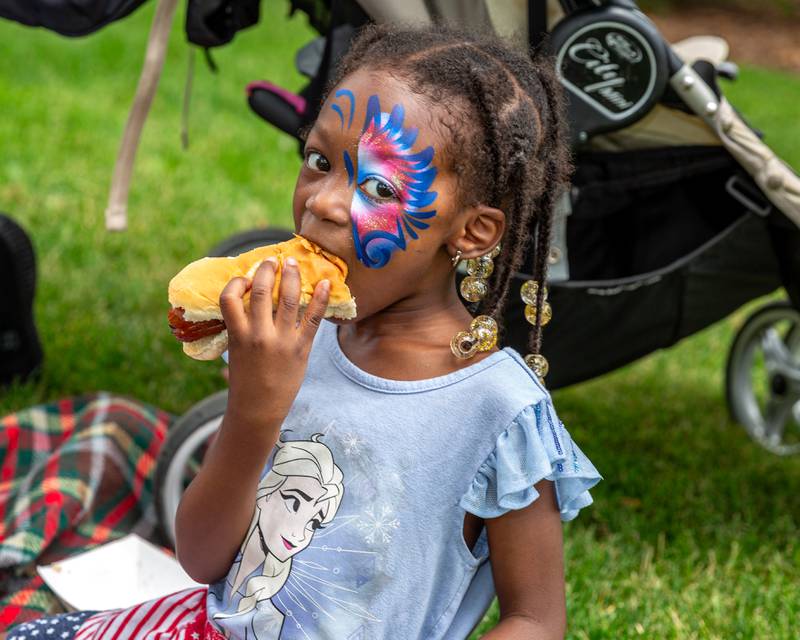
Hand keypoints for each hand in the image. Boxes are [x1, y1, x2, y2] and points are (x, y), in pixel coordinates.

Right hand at [219, 256, 329, 440]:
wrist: (258, 410)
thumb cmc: (245, 381)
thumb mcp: (235, 352)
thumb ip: (241, 328)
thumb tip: (247, 302)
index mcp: (237, 335)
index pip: (229, 297)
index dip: (236, 282)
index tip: (244, 278)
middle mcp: (258, 335)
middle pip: (260, 291)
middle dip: (266, 270)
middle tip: (272, 260)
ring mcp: (281, 341)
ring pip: (287, 299)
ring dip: (291, 276)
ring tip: (293, 263)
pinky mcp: (301, 349)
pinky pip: (313, 318)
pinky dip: (321, 298)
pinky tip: (326, 283)